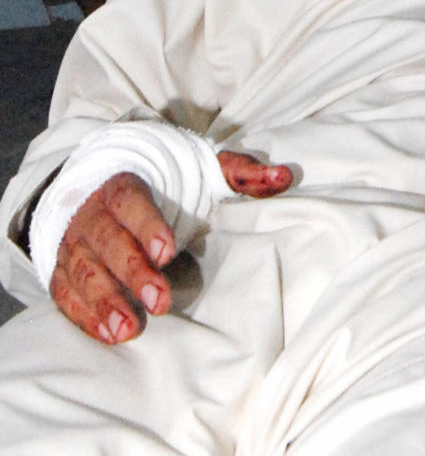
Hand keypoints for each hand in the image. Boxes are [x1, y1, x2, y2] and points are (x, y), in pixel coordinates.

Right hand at [49, 150, 291, 344]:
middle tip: (161, 301)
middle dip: (132, 272)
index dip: (147, 224)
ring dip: (104, 301)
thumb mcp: (199, 168)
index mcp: (124, 182)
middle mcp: (93, 212)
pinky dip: (83, 314)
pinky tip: (107, 333)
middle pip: (107, 240)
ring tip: (128, 329)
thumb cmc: (160, 182)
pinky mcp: (63, 268)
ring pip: (84, 270)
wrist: (99, 182)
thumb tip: (283, 176)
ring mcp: (74, 242)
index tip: (168, 250)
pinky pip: (65, 291)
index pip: (130, 200)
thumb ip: (238, 172)